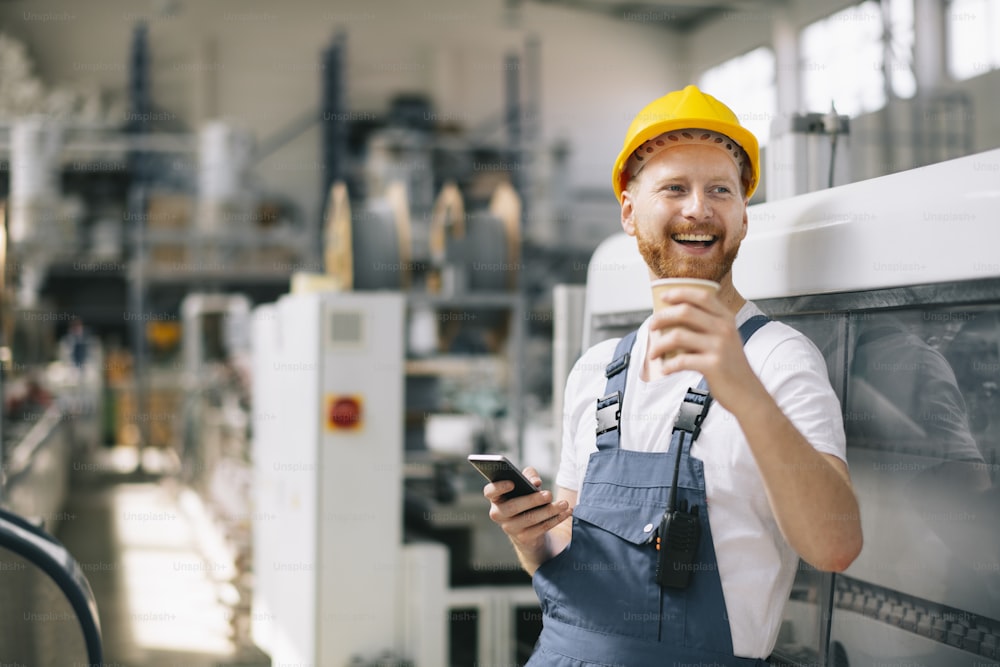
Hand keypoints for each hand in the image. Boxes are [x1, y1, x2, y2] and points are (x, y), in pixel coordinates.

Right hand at [484, 466, 571, 556]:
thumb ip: (529, 477)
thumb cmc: (525, 500)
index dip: (499, 487)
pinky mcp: (524, 538)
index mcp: (496, 498)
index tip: (513, 482)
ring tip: (563, 503)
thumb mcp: (525, 486)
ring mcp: (510, 528)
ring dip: (549, 510)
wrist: (528, 529)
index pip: (490, 492)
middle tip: (549, 494)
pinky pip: (541, 528)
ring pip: (530, 519)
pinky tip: (566, 512)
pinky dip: (556, 519)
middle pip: (513, 507)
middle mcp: (499, 514)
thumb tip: (535, 482)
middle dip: (532, 500)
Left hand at [648, 286, 763, 410]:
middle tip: (651, 327)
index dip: (680, 293)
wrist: (747, 394)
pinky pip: (681, 361)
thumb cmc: (729, 366)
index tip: (664, 297)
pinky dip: (668, 365)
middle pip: (685, 312)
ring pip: (678, 336)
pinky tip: (665, 369)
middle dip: (662, 318)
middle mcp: (724, 329)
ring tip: (653, 353)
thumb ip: (706, 326)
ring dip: (659, 344)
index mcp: (726, 319)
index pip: (702, 296)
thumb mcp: (724, 339)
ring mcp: (719, 347)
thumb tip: (672, 319)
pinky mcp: (713, 366)